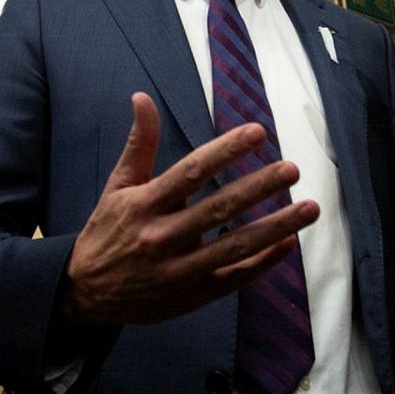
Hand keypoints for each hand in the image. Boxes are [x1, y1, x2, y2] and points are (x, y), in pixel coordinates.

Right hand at [61, 93, 318, 325]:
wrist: (84, 293)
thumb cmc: (107, 231)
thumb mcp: (117, 186)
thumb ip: (138, 143)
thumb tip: (142, 97)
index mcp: (144, 204)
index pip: (191, 172)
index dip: (225, 151)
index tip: (257, 132)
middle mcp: (161, 237)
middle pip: (218, 208)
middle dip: (258, 187)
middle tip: (292, 168)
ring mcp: (178, 270)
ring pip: (234, 246)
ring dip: (275, 226)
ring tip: (310, 209)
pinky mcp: (191, 296)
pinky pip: (234, 277)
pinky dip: (264, 262)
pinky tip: (289, 242)